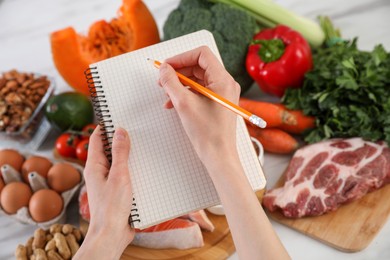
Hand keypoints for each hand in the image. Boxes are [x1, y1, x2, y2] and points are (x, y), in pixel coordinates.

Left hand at [75, 126, 133, 258]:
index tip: (118, 116)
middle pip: (109, 149)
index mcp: (94, 166)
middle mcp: (100, 172)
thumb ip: (120, 153)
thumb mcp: (119, 175)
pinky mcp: (118, 190)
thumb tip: (120, 131)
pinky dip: (134, 168)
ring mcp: (109, 181)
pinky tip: (146, 166)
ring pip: (119, 161)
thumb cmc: (111, 207)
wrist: (112, 233)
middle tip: (135, 129)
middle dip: (121, 139)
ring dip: (129, 155)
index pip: (96, 139)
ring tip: (143, 145)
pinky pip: (125, 173)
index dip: (105, 126)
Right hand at [159, 46, 240, 160]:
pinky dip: (185, 93)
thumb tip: (164, 69)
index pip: (201, 54)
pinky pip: (199, 91)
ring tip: (166, 93)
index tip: (167, 66)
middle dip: (178, 71)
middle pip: (198, 66)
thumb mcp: (183, 103)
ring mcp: (222, 93)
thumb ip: (171, 82)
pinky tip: (173, 103)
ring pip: (197, 79)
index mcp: (223, 79)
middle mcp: (225, 83)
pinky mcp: (217, 102)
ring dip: (180, 83)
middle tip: (163, 79)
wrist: (218, 155)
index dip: (181, 57)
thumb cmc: (208, 133)